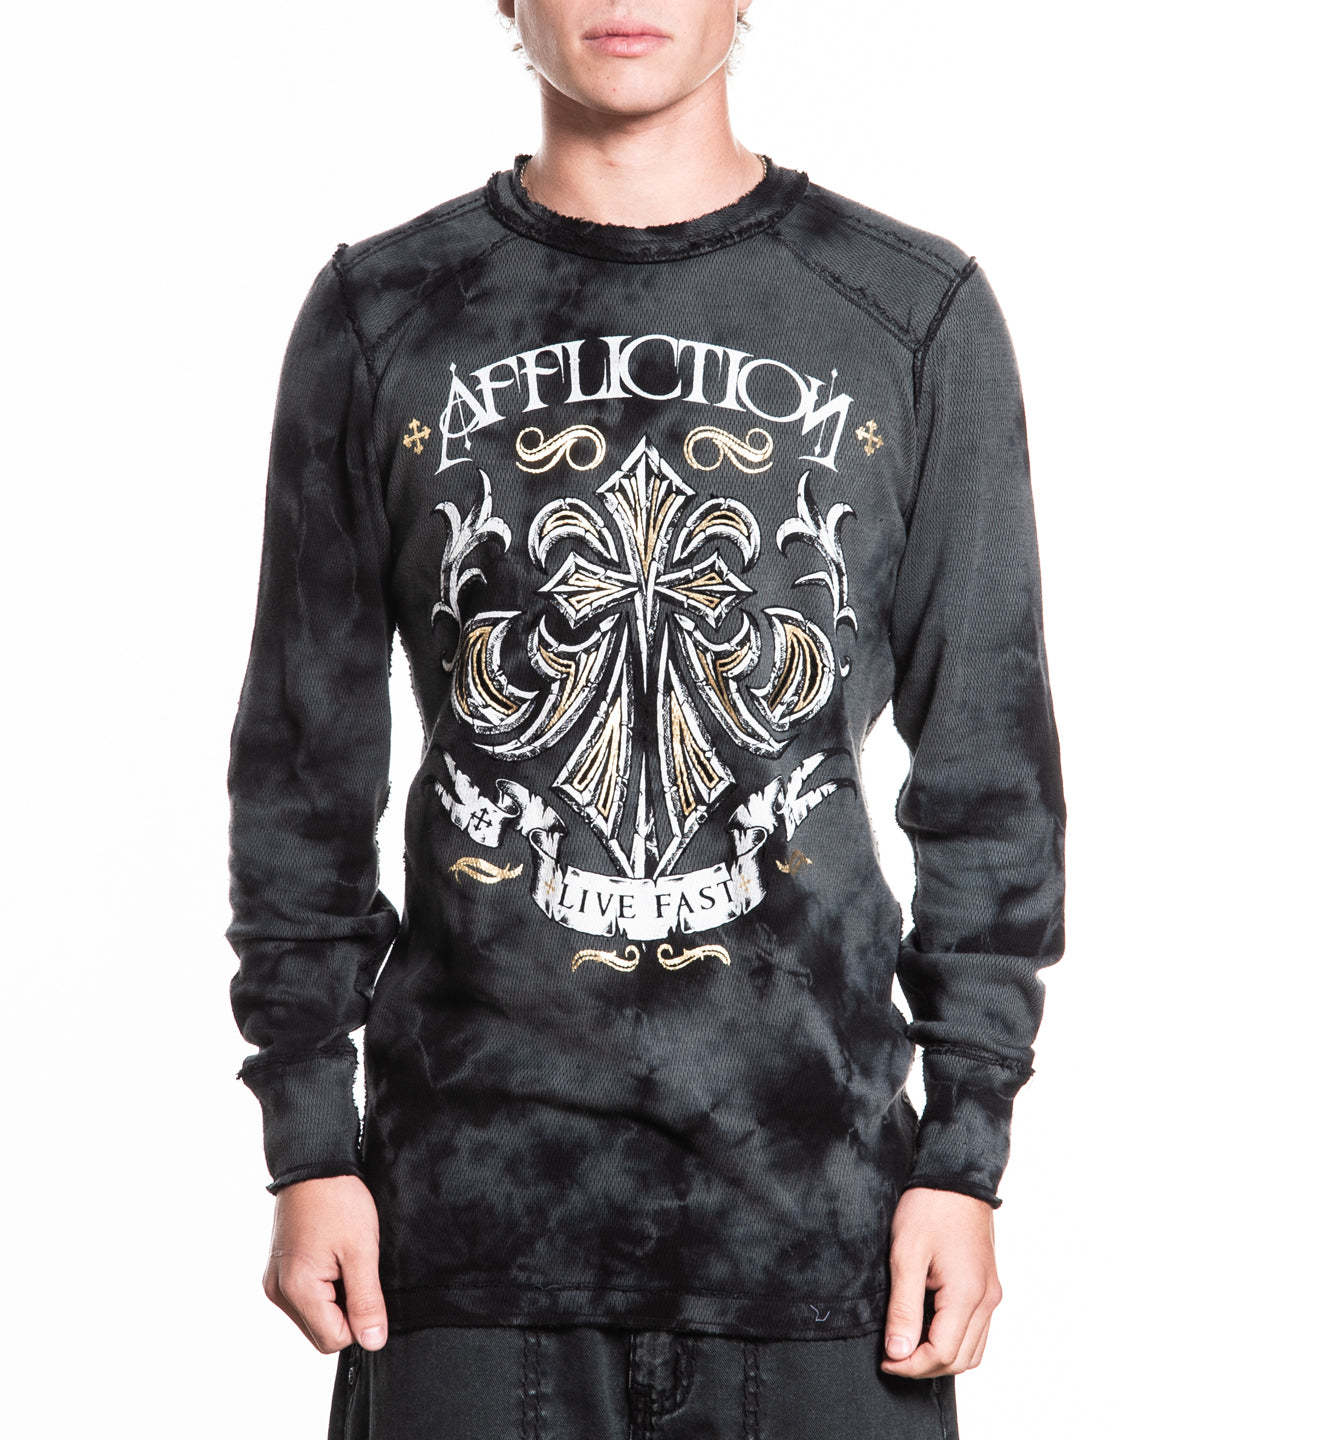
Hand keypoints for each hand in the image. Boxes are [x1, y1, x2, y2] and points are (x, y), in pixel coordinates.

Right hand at [262, 1174, 388, 1353]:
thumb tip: (373, 1343)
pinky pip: (304, 1298)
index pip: (333, 1340)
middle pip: (321, 1332)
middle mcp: (278, 1291)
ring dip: (334, 1298)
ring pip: (313, 1317)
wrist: (314, 1163)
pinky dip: (322, 1287)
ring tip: (342, 1259)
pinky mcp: (277, 1271)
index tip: (366, 1285)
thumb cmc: (339, 1200)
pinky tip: (331, 1257)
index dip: (359, 1320)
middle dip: (345, 1310)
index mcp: (297, 1289)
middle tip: (356, 1269)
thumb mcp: (362, 1250)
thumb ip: (366, 1301)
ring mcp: (274, 1282)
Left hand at [881, 1186, 1001, 1377]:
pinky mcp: (989, 1286)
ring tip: (908, 1345)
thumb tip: (899, 1353)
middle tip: (892, 1356)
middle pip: (960, 1360)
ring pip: (972, 1351)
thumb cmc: (927, 1209)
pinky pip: (977, 1332)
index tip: (884, 1359)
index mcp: (967, 1294)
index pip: (942, 1354)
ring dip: (941, 1358)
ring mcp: (991, 1294)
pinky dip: (955, 1341)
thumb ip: (904, 1308)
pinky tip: (928, 1329)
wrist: (954, 1175)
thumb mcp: (906, 1255)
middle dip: (925, 1367)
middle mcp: (987, 1300)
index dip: (910, 1365)